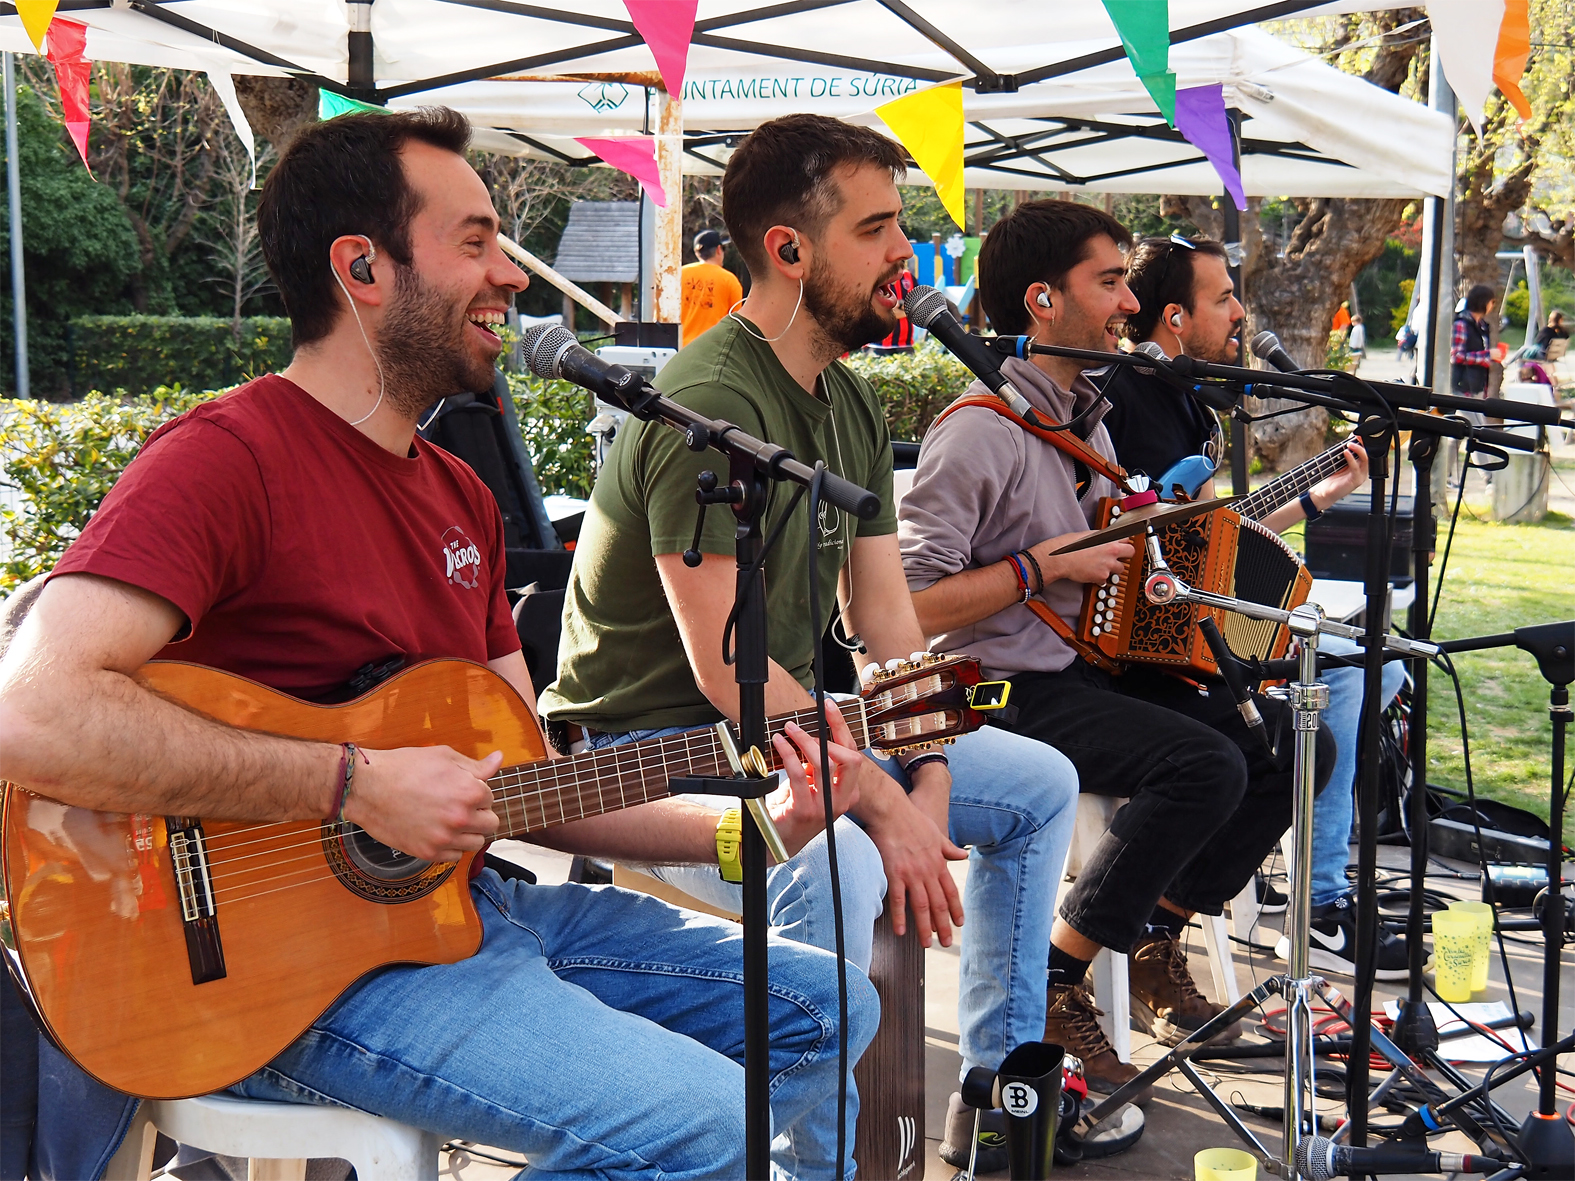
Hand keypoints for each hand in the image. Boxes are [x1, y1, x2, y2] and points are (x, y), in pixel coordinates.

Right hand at [344, 746, 502, 862]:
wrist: (367, 787)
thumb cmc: (404, 768)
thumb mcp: (444, 757)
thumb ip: (476, 765)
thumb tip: (499, 759)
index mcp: (469, 792)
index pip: (490, 798)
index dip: (477, 792)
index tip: (463, 790)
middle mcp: (461, 818)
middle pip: (490, 824)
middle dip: (480, 814)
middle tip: (461, 807)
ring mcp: (444, 838)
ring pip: (476, 844)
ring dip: (469, 833)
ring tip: (451, 821)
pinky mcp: (428, 853)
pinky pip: (454, 857)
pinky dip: (451, 847)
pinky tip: (439, 833)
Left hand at [766, 705, 864, 858]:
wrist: (779, 840)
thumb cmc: (795, 809)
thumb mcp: (813, 785)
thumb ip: (818, 766)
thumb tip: (810, 738)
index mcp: (848, 791)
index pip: (853, 753)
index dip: (841, 726)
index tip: (829, 706)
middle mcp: (842, 800)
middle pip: (850, 758)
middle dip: (827, 735)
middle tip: (801, 727)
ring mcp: (825, 807)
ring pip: (823, 763)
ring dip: (803, 741)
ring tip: (788, 731)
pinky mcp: (805, 810)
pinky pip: (798, 774)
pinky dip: (788, 753)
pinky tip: (779, 744)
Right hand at [860, 768, 967, 946]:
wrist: (892, 809)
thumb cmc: (912, 819)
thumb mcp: (937, 833)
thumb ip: (949, 848)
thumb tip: (964, 854)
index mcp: (938, 862)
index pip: (950, 891)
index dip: (956, 909)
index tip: (959, 923)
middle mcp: (928, 871)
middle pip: (938, 903)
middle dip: (944, 925)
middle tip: (946, 943)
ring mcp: (912, 873)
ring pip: (921, 906)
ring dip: (925, 927)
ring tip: (927, 944)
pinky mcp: (894, 873)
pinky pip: (898, 900)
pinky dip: (900, 917)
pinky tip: (901, 931)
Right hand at [1030, 533, 1133, 587]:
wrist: (1060, 559)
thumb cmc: (1068, 546)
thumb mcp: (1087, 535)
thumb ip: (1100, 537)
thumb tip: (1105, 538)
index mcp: (1109, 540)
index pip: (1127, 539)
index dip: (1123, 542)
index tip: (1120, 544)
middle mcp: (1112, 552)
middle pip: (1131, 553)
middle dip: (1125, 555)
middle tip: (1116, 556)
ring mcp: (1108, 566)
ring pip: (1120, 568)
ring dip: (1113, 568)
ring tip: (1101, 566)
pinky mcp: (1101, 577)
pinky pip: (1106, 579)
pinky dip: (1101, 577)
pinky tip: (1092, 572)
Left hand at [1309, 438, 1369, 509]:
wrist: (1323, 492)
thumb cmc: (1330, 478)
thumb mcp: (1338, 462)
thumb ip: (1344, 453)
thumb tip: (1348, 439)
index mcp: (1358, 465)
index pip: (1364, 451)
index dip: (1362, 442)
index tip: (1356, 433)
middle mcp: (1361, 470)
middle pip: (1367, 454)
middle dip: (1362, 444)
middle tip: (1355, 436)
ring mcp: (1360, 476)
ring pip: (1365, 459)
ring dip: (1358, 449)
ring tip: (1349, 443)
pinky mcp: (1355, 481)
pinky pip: (1356, 468)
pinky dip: (1351, 459)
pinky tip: (1346, 452)